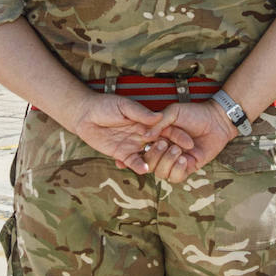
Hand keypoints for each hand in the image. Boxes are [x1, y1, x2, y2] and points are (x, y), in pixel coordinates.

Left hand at [70, 93, 193, 174]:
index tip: (190, 143)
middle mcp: (143, 134)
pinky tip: (144, 170)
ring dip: (157, 160)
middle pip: (162, 145)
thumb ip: (140, 113)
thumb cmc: (105, 105)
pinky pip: (134, 163)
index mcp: (147, 121)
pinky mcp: (122, 154)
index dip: (178, 136)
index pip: (167, 130)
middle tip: (180, 158)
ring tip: (164, 165)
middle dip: (172, 152)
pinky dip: (139, 167)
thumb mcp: (124, 106)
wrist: (85, 114)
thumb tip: (159, 117)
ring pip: (150, 156)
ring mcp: (133, 145)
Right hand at [141, 101, 237, 182]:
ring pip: (161, 173)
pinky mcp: (188, 167)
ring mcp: (175, 160)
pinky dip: (178, 169)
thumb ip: (158, 123)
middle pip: (149, 165)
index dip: (140, 152)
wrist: (215, 120)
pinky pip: (176, 177)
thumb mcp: (173, 112)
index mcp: (157, 138)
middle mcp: (164, 151)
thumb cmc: (194, 114)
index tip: (147, 144)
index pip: (141, 151)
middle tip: (165, 144)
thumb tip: (145, 135)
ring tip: (178, 149)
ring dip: (168, 162)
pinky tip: (185, 158)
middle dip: (155, 156)